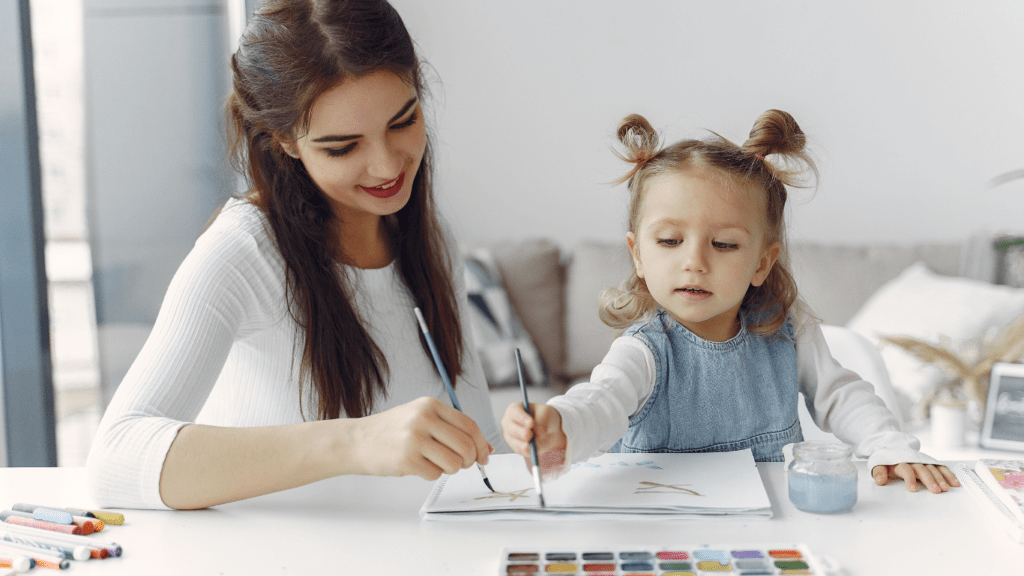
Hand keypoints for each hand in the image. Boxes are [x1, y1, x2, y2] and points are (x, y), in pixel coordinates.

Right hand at [352, 397, 491, 480]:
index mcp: (430, 405)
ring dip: (450, 469)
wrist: (357, 440)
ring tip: (436, 464)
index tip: (484, 455)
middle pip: (465, 446)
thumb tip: (486, 447)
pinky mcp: (406, 459)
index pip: (469, 425)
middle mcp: (424, 419)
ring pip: (453, 463)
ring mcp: (414, 439)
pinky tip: (419, 467)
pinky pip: (434, 475)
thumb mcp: (422, 418)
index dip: (481, 444)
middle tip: (462, 465)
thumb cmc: (393, 431)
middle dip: (469, 460)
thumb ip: (452, 429)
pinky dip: (431, 475)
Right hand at [501, 402, 566, 474]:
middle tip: (529, 435)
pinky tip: (531, 451)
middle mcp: (508, 422)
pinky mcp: (516, 447)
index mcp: (514, 409)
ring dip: (522, 444)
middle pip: (511, 428)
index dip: (522, 418)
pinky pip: (519, 450)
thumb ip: (542, 419)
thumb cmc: (545, 417)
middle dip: (520, 432)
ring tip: (531, 446)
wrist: (549, 430)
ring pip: (514, 441)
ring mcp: (510, 436)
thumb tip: (537, 431)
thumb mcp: (547, 413)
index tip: (531, 423)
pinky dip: (526, 451)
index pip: (515, 412)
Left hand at [872, 463, 959, 492]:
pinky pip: (941, 467)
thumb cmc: (888, 459)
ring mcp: (923, 461)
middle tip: (936, 490)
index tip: (912, 489)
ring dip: (941, 478)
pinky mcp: (931, 462)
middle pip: (923, 470)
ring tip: (946, 488)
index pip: (906, 469)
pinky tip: (954, 483)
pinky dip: (948, 474)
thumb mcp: (879, 464)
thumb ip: (878, 472)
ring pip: (933, 469)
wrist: (894, 446)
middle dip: (930, 480)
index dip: (909, 478)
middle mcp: (914, 461)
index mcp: (900, 462)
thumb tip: (880, 480)